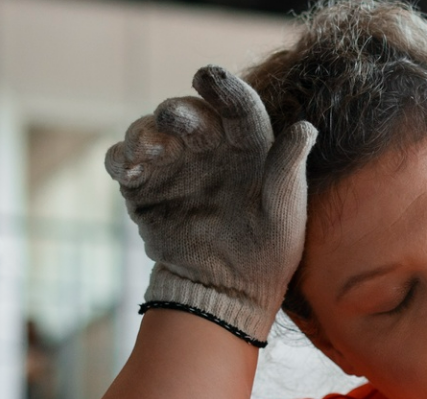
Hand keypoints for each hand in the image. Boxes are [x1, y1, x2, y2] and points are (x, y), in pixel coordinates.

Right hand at [106, 66, 315, 342]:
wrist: (226, 293)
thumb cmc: (266, 254)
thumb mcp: (284, 216)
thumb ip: (287, 171)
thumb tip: (306, 128)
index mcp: (247, 148)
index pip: (237, 108)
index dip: (224, 89)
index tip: (208, 76)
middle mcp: (208, 149)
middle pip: (187, 115)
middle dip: (178, 111)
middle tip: (172, 118)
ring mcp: (173, 165)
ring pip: (150, 132)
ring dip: (144, 133)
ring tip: (147, 149)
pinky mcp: (144, 187)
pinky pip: (124, 162)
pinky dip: (120, 159)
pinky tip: (126, 168)